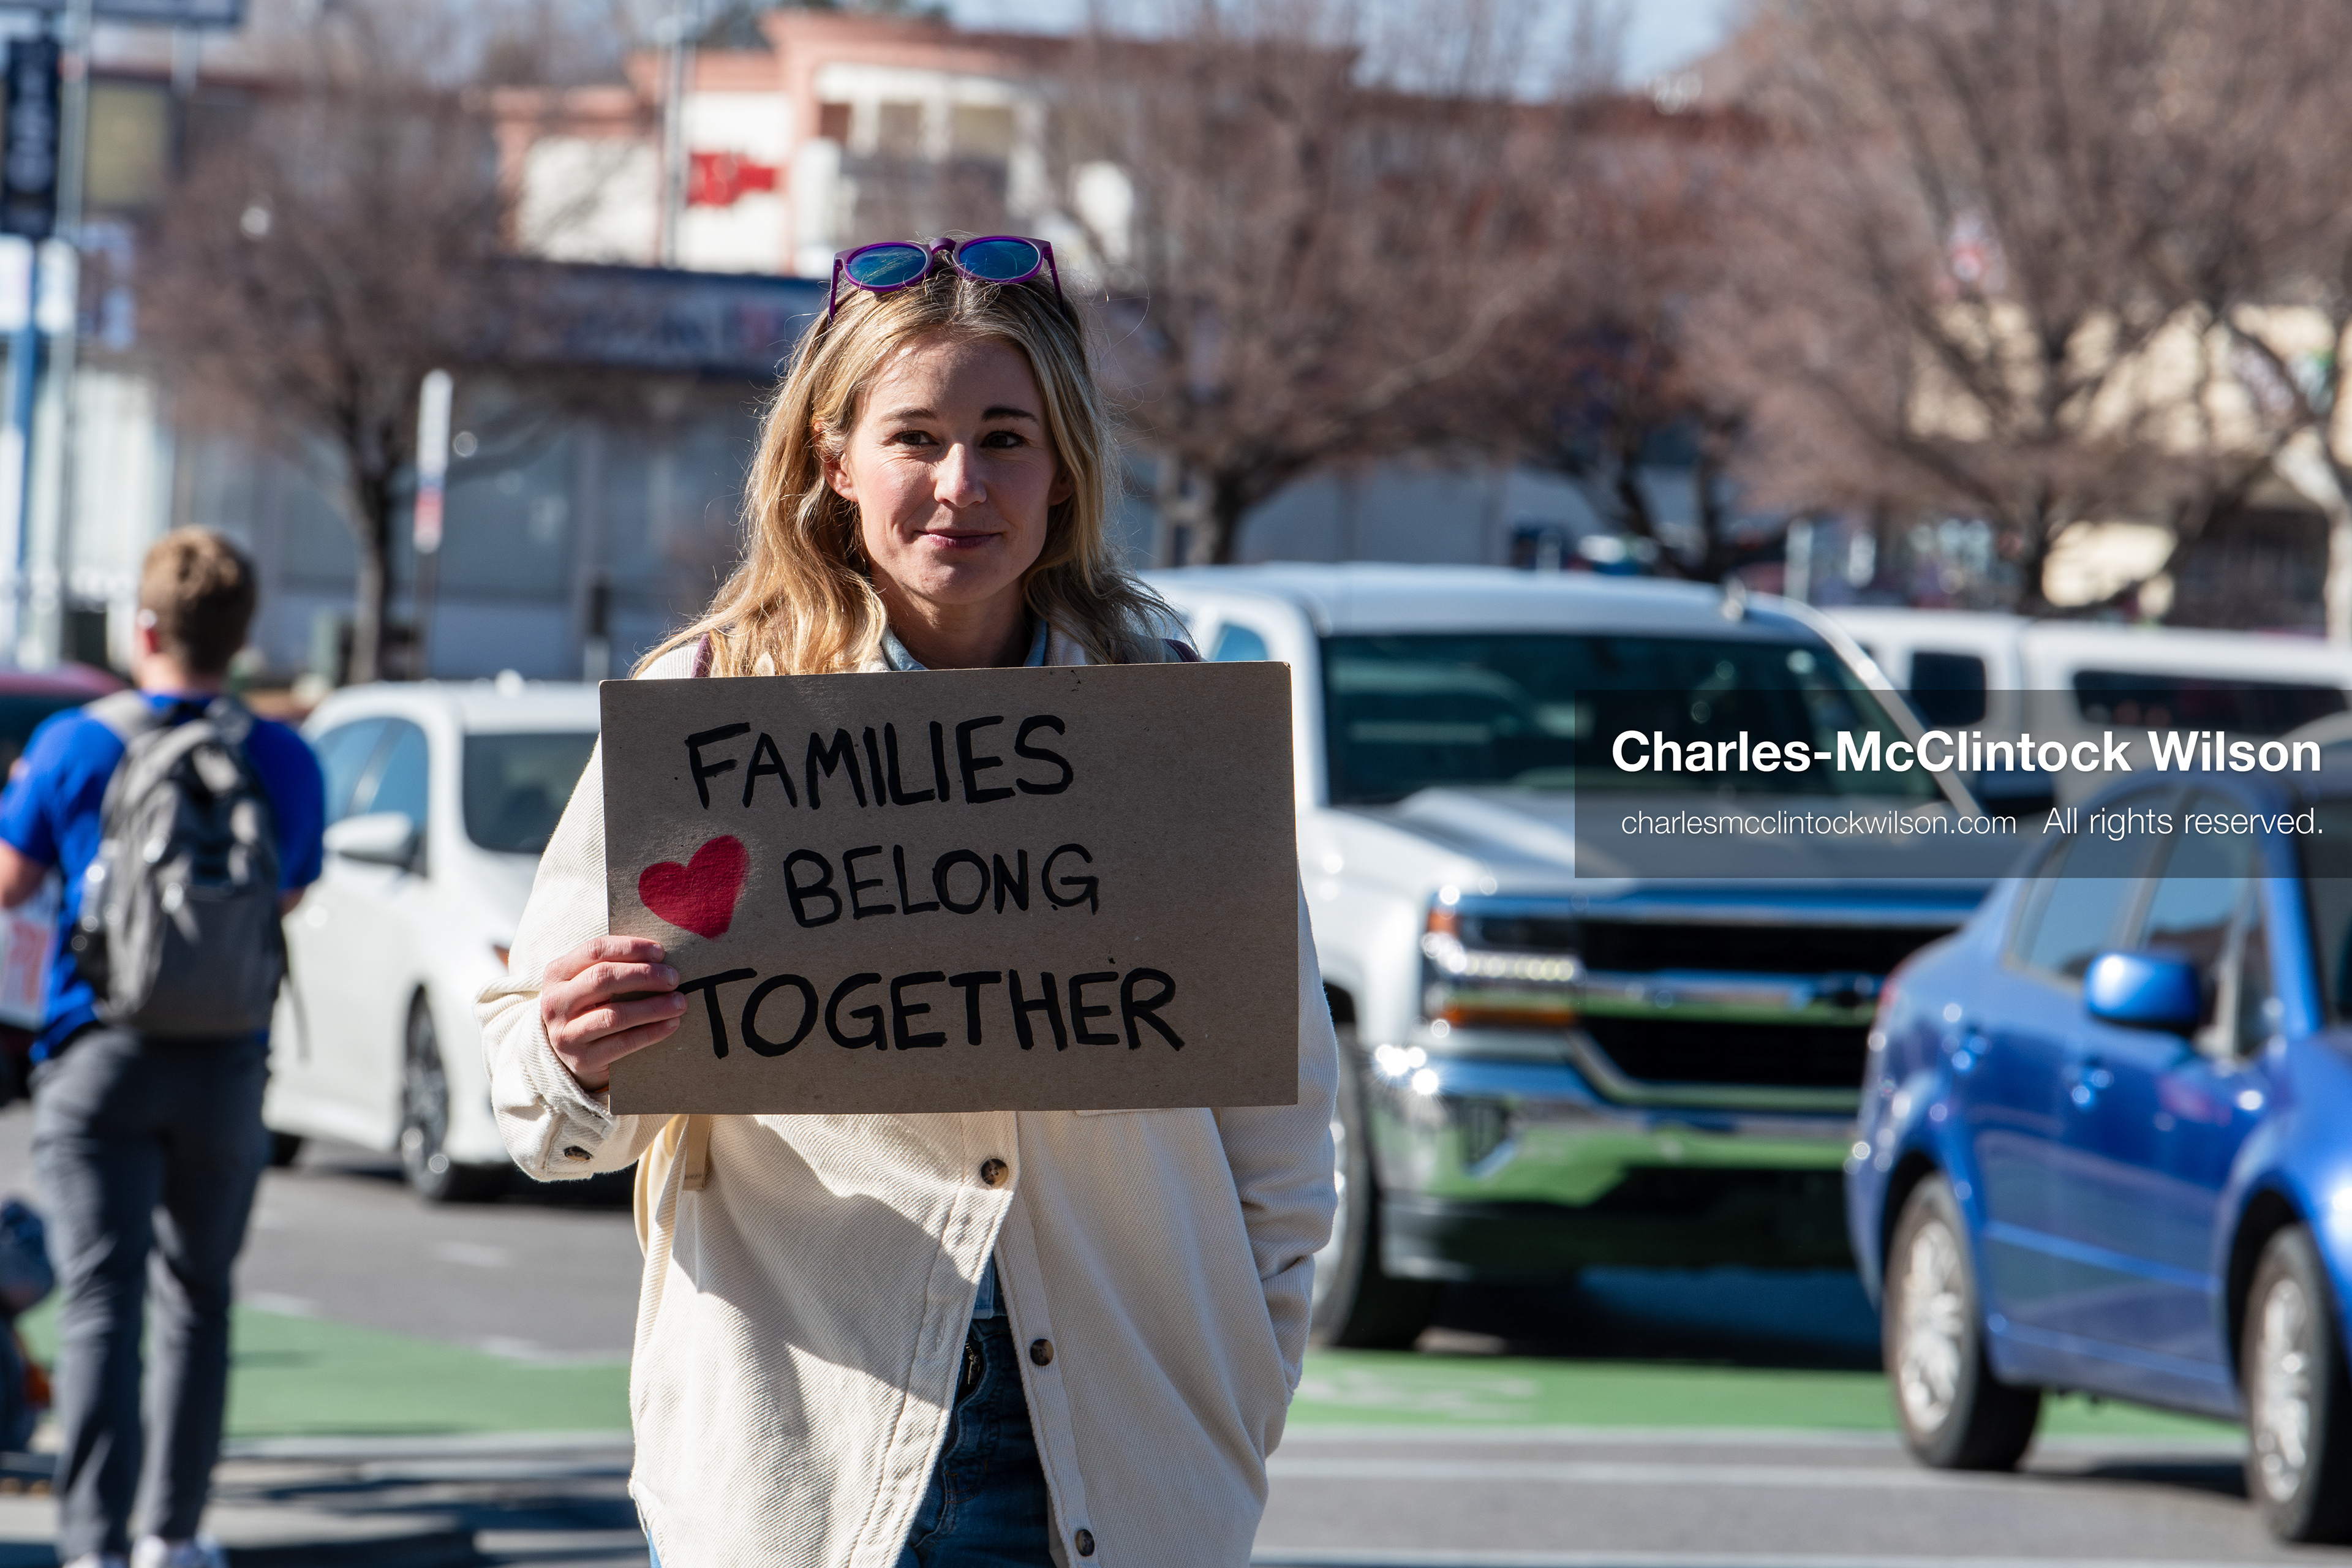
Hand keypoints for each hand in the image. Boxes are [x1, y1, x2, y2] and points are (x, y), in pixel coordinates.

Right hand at [540, 936, 687, 1091]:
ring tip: (679, 1002)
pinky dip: (651, 1032)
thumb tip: (661, 955)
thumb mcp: (590, 984)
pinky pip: (623, 1043)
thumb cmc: (592, 1007)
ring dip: (652, 1007)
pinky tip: (671, 1024)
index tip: (661, 952)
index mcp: (558, 973)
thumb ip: (615, 966)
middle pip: (603, 979)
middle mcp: (555, 1001)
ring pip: (614, 1015)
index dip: (630, 948)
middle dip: (644, 975)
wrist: (573, 1055)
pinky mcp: (582, 1059)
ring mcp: (565, 1032)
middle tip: (673, 978)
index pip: (595, 950)